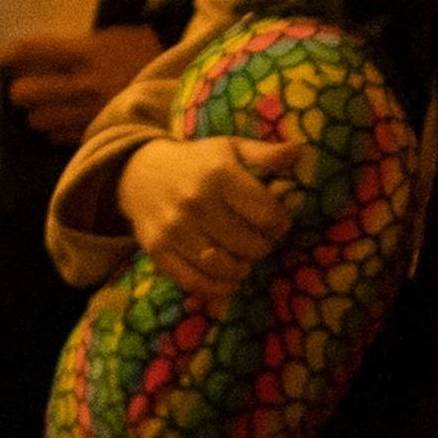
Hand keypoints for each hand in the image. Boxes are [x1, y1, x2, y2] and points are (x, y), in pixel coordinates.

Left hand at [0, 23, 159, 148]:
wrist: (183, 88)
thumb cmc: (147, 55)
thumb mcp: (116, 37)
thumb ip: (80, 44)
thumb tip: (39, 54)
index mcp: (87, 53)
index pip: (30, 50)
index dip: (3, 56)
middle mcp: (84, 85)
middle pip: (24, 93)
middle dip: (21, 90)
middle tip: (26, 86)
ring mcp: (89, 114)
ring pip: (37, 120)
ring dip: (38, 113)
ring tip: (50, 105)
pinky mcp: (95, 136)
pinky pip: (58, 137)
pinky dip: (57, 129)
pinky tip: (68, 120)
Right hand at [118, 135, 289, 302]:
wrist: (139, 173)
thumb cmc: (196, 162)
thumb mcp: (230, 148)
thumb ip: (264, 154)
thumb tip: (298, 151)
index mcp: (219, 175)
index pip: (267, 215)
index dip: (280, 225)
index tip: (276, 225)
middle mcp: (196, 203)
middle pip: (249, 245)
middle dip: (262, 248)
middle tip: (259, 243)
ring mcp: (174, 230)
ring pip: (224, 267)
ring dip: (242, 269)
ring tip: (244, 260)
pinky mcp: (158, 251)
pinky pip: (194, 281)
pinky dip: (216, 288)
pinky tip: (227, 281)